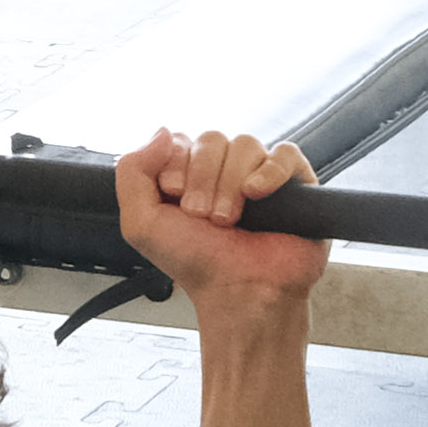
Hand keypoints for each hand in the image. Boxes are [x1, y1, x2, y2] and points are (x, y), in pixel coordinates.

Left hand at [116, 123, 321, 318]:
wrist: (238, 294)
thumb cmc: (196, 264)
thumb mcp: (141, 223)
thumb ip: (132, 172)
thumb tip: (162, 132)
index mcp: (188, 175)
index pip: (180, 139)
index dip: (176, 164)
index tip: (176, 197)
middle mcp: (224, 171)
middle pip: (212, 139)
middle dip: (203, 178)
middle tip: (203, 216)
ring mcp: (260, 175)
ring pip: (245, 144)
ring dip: (231, 183)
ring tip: (228, 219)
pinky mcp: (295, 185)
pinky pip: (285, 153)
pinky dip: (269, 171)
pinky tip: (257, 194)